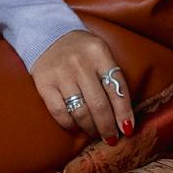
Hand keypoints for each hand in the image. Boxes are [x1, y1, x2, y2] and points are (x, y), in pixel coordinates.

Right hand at [30, 28, 132, 143]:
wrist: (47, 34)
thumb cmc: (80, 49)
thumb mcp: (100, 52)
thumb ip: (111, 75)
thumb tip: (123, 113)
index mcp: (99, 53)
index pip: (117, 87)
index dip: (124, 112)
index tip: (128, 129)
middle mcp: (80, 63)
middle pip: (99, 104)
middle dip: (108, 127)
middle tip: (111, 138)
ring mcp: (61, 74)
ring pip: (81, 112)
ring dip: (91, 128)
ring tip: (95, 132)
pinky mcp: (45, 85)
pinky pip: (60, 113)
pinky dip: (70, 125)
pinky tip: (76, 126)